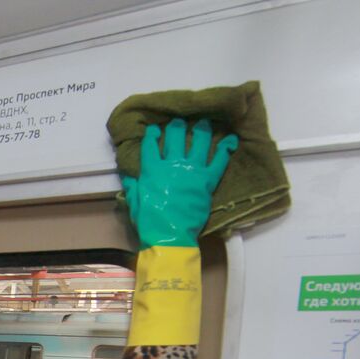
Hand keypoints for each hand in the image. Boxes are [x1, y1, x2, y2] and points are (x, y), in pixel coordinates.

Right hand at [121, 118, 236, 247]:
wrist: (169, 237)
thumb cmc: (149, 222)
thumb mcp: (134, 203)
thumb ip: (132, 185)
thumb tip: (129, 174)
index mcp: (152, 170)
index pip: (150, 145)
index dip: (152, 134)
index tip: (154, 129)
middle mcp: (172, 165)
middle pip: (176, 137)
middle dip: (177, 126)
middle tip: (180, 121)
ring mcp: (192, 171)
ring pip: (199, 142)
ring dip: (202, 129)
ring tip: (204, 122)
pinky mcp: (207, 180)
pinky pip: (219, 160)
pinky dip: (225, 148)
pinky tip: (230, 138)